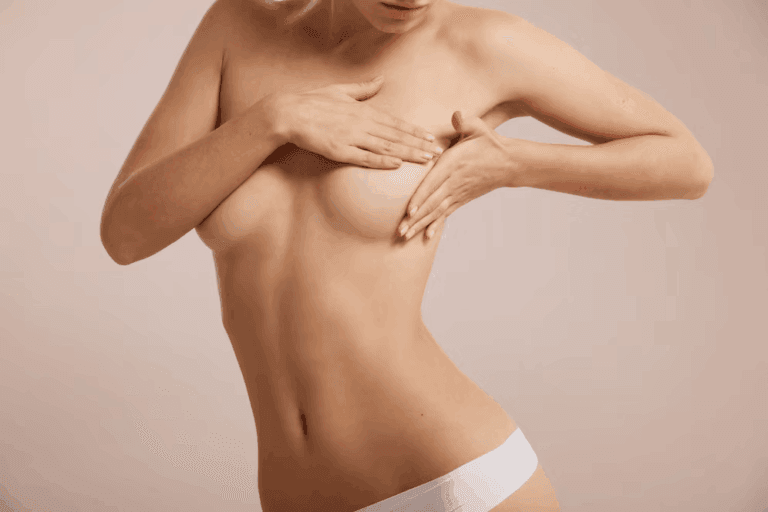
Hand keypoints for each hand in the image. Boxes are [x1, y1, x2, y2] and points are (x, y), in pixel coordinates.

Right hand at [269, 76, 443, 168]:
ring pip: (386, 147)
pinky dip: (382, 160)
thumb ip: (362, 89)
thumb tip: (380, 80)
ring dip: (408, 153)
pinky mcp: (339, 150)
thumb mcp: (340, 91)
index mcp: (363, 110)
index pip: (395, 122)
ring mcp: (351, 137)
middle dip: (419, 144)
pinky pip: (364, 157)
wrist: (288, 112)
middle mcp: (361, 123)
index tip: (431, 137)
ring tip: (426, 160)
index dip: (414, 131)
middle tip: (438, 152)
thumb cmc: (312, 101)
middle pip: (396, 135)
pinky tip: (397, 164)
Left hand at [397, 111, 524, 240]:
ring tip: (404, 236)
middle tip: (399, 231)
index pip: (434, 183)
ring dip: (420, 225)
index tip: (409, 210)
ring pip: (436, 211)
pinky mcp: (461, 199)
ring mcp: (458, 193)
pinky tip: (425, 236)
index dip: (421, 197)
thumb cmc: (490, 143)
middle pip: (431, 203)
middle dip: (415, 218)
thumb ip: (466, 122)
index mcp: (453, 164)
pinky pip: (446, 214)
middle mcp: (454, 182)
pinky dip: (435, 225)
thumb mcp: (480, 128)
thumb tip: (456, 115)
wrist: (510, 163)